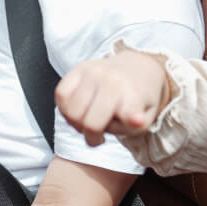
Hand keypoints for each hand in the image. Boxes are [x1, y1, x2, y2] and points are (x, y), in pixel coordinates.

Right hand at [55, 49, 169, 145]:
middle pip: (89, 123)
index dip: (131, 120)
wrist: (136, 69)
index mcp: (133, 94)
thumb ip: (134, 127)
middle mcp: (111, 80)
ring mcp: (93, 72)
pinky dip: (65, 109)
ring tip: (88, 121)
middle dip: (92, 137)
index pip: (128, 113)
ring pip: (70, 111)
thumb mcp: (146, 118)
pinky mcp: (78, 68)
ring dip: (76, 123)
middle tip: (99, 135)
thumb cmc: (138, 100)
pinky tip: (78, 110)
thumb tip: (134, 120)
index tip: (136, 120)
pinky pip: (60, 95)